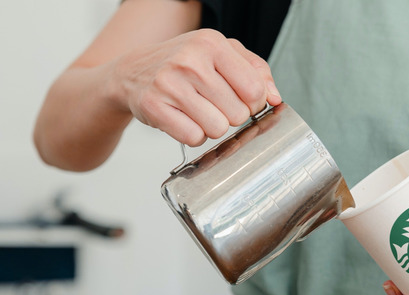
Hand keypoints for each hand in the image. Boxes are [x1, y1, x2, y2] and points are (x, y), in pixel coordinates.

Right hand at [112, 29, 281, 145]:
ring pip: (217, 129)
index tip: (242, 100)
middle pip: (238, 114)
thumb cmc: (184, 63)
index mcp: (212, 43)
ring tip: (198, 111)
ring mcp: (170, 84)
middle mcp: (191, 61)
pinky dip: (193, 135)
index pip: (254, 89)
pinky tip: (184, 119)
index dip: (254, 103)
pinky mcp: (154, 107)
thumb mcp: (222, 53)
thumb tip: (275, 98)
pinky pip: (193, 137)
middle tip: (213, 104)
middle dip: (230, 115)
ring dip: (212, 127)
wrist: (133, 72)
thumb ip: (256, 70)